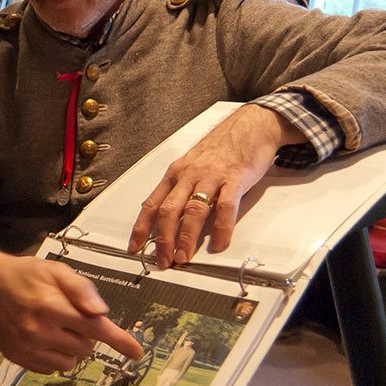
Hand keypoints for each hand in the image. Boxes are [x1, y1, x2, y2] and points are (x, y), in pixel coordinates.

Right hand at [0, 250, 142, 373]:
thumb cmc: (28, 275)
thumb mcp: (56, 270)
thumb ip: (81, 289)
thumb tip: (102, 312)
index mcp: (52, 307)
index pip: (95, 329)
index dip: (119, 341)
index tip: (137, 353)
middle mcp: (39, 332)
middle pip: (86, 347)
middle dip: (85, 334)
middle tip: (69, 317)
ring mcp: (27, 348)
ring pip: (70, 362)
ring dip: (70, 348)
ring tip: (55, 328)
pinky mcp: (18, 358)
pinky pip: (51, 368)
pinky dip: (54, 357)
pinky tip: (42, 338)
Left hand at [128, 104, 305, 267]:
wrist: (251, 124)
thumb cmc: (221, 148)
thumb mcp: (192, 165)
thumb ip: (181, 188)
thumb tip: (166, 216)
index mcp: (175, 174)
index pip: (151, 204)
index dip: (141, 228)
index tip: (134, 248)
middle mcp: (188, 175)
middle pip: (168, 210)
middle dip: (162, 239)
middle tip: (162, 261)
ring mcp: (211, 177)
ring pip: (193, 210)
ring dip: (186, 237)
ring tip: (183, 257)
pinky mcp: (235, 179)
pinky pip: (225, 207)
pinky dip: (221, 228)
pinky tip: (218, 244)